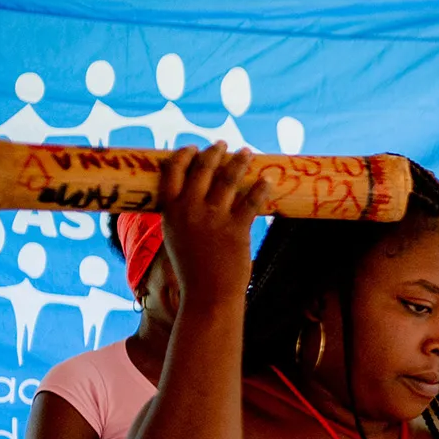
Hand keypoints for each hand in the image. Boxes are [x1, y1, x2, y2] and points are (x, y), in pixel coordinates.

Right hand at [156, 144, 268, 309]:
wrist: (207, 294)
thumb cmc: (192, 267)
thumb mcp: (175, 236)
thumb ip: (180, 214)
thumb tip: (190, 193)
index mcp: (170, 211)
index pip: (172, 172)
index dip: (183, 156)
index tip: (193, 147)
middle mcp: (189, 210)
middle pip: (202, 170)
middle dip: (215, 152)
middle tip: (224, 144)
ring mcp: (213, 218)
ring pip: (228, 180)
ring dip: (239, 162)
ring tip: (247, 152)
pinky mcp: (236, 229)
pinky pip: (252, 201)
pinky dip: (261, 187)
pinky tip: (268, 179)